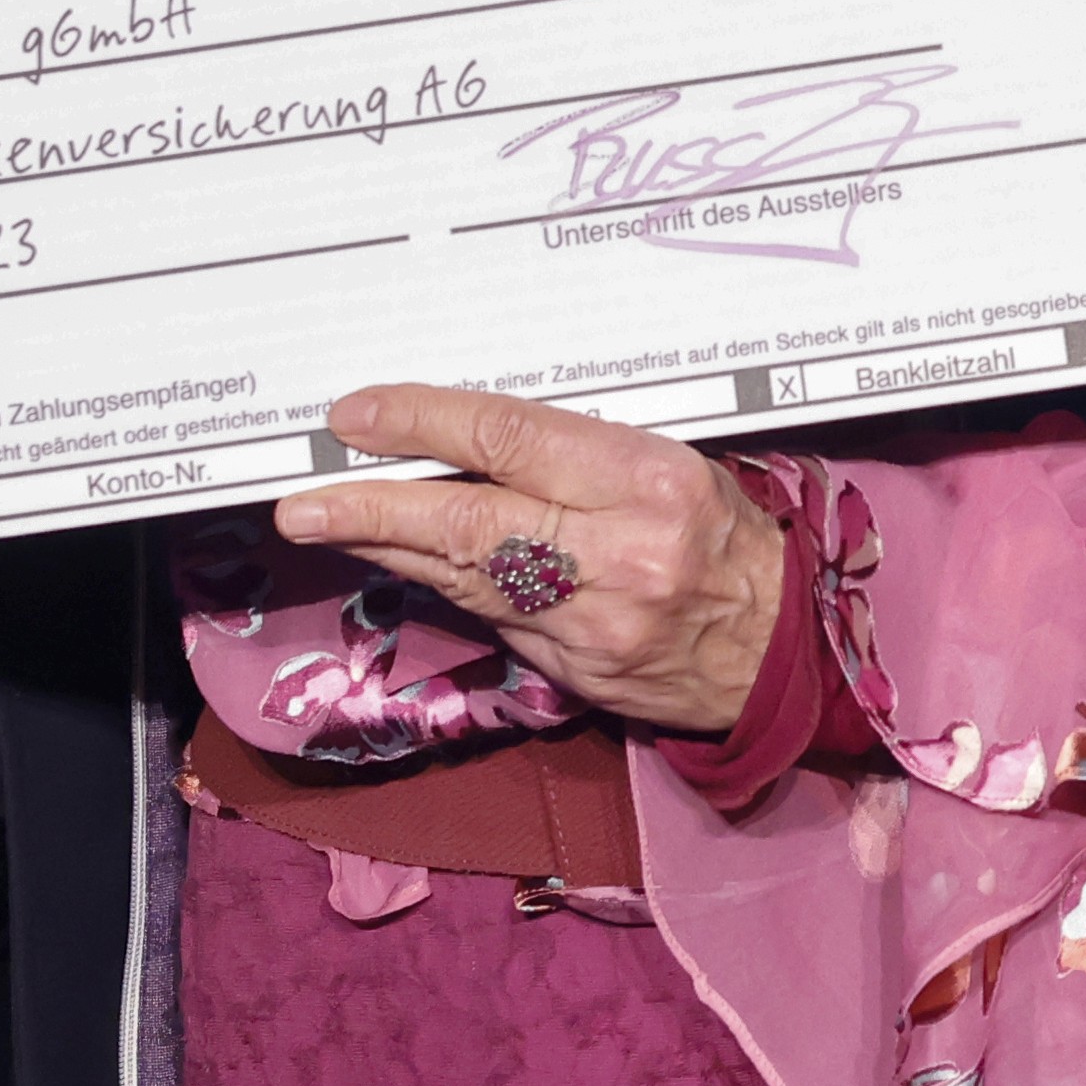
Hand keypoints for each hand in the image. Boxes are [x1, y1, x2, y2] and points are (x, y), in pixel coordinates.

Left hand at [277, 385, 786, 737]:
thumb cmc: (729, 539)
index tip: (359, 415)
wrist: (782, 653)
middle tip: (303, 498)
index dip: (422, 422)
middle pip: (467, 519)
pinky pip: (485, 616)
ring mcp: (589, 620)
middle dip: (371, 506)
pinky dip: (432, 582)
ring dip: (381, 546)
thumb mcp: (676, 469)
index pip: (511, 436)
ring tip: (319, 521)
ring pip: (460, 575)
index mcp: (647, 481)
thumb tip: (469, 439)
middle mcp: (616, 551)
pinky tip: (391, 559)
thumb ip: (579, 458)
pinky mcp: (571, 669)